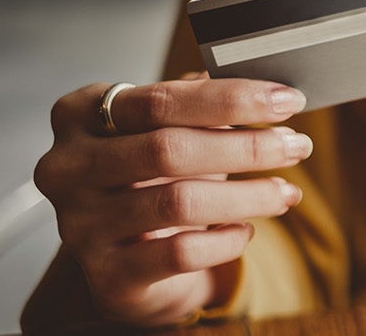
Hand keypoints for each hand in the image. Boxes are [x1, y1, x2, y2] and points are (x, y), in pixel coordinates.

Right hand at [33, 75, 311, 325]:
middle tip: (297, 146)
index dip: (231, 98)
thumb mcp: (171, 130)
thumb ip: (206, 105)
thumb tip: (270, 92)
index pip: (161, 100)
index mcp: (81, 114)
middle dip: (246, 147)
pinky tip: (245, 231)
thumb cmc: (154, 177)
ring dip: (248, 195)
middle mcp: (68, 167)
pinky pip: (182, 253)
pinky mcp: (108, 273)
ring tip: (286, 191)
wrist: (127, 254)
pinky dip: (226, 240)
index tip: (287, 100)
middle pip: (168, 149)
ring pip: (179, 203)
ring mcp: (81, 224)